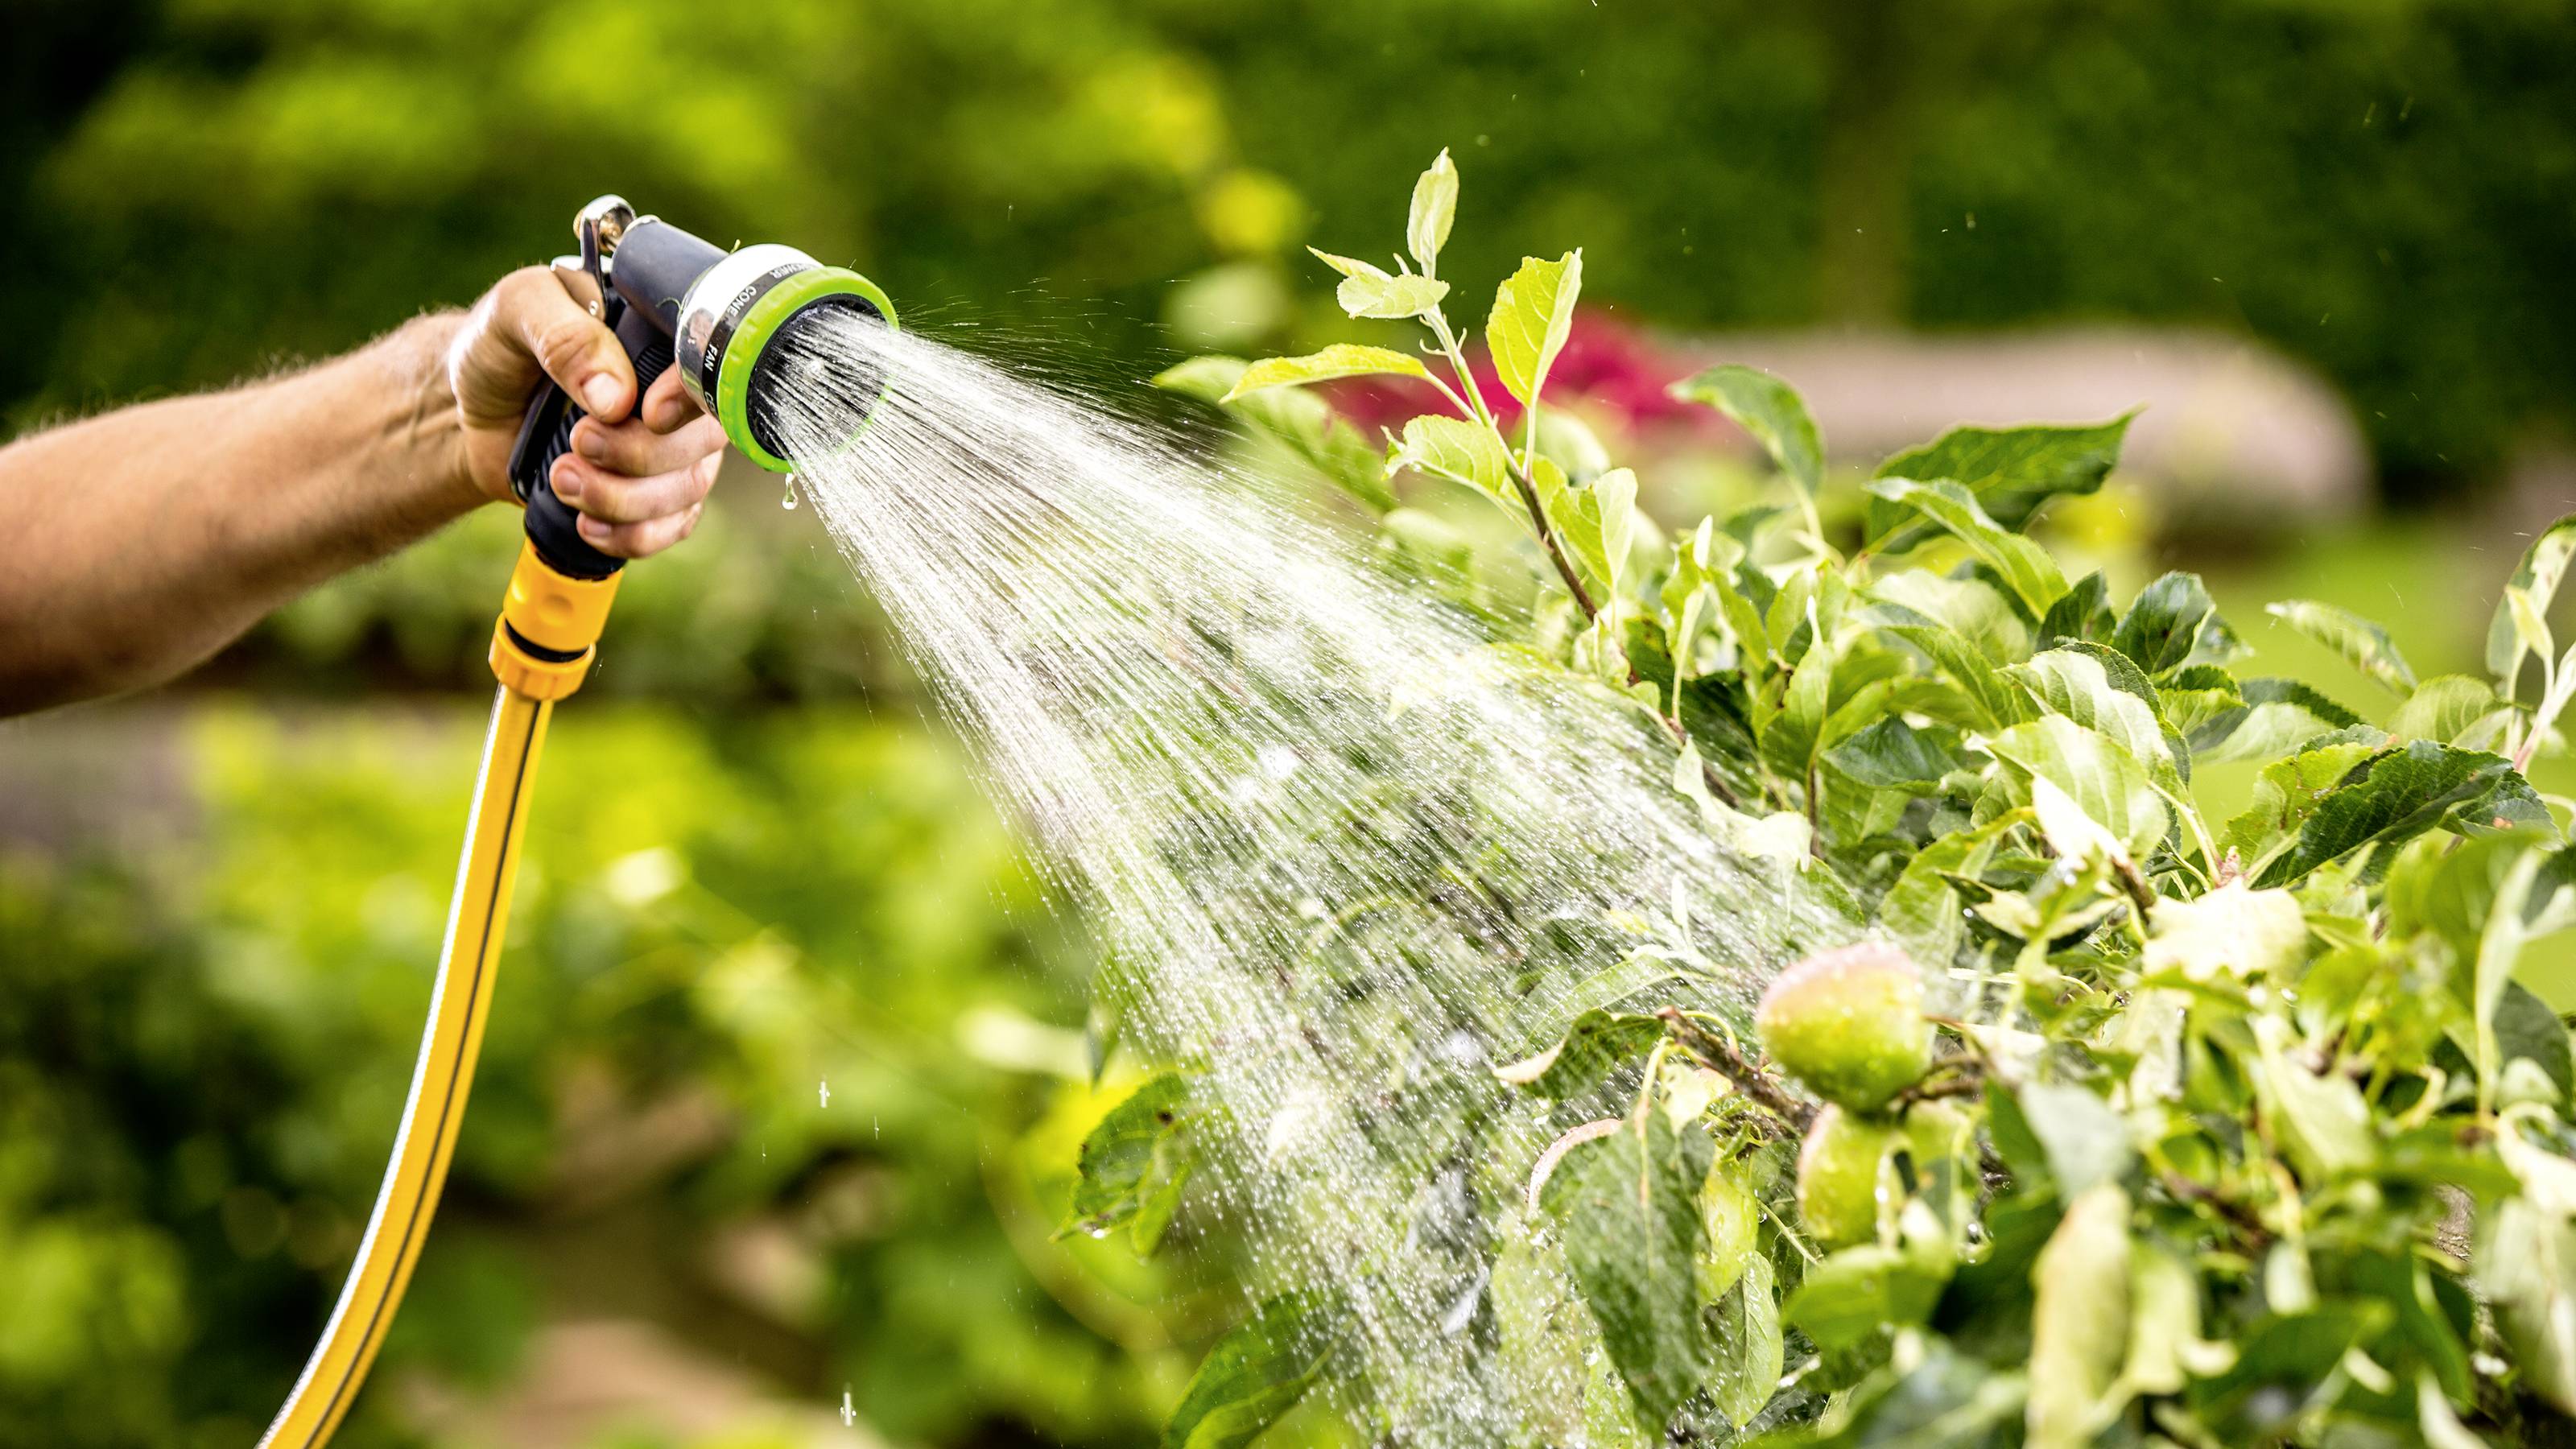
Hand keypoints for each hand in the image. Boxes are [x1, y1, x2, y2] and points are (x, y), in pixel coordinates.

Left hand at [446, 263, 729, 558]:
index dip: (689, 399)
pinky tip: (587, 523)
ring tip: (562, 480)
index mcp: (658, 334)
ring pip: (689, 489)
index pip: (709, 367)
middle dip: (640, 455)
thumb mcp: (515, 312)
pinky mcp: (650, 491)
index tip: (647, 413)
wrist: (468, 408)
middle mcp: (677, 392)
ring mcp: (670, 446)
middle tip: (578, 442)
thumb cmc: (496, 347)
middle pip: (704, 439)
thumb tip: (619, 398)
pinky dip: (633, 535)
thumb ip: (566, 338)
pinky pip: (671, 526)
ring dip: (626, 500)